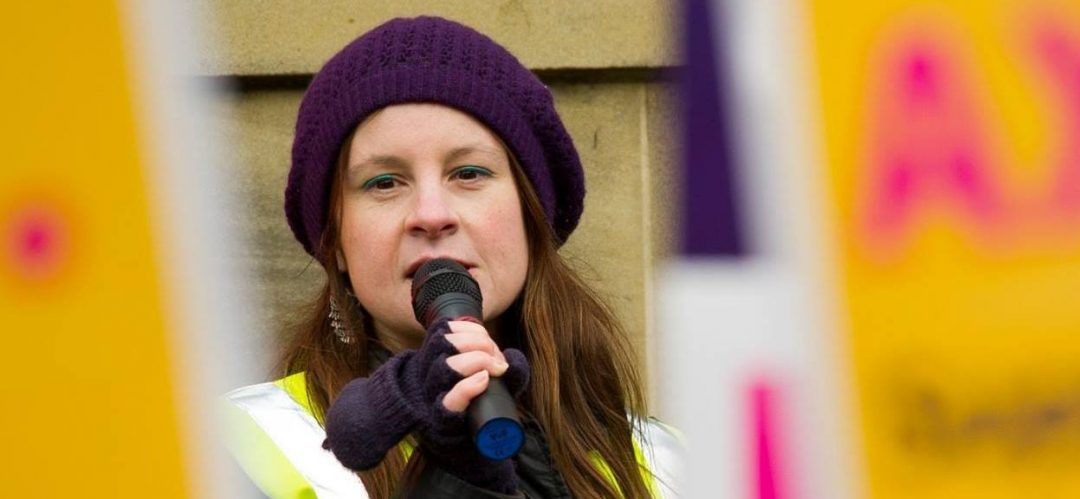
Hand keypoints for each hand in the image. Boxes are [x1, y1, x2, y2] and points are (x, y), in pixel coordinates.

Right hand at [322, 318, 528, 494]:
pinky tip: (483, 380)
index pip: (444, 329)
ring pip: (447, 365)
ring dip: (477, 359)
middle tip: (496, 356)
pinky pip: (450, 399)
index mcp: (435, 359)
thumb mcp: (485, 378)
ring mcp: (433, 396)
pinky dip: (469, 386)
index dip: (471, 329)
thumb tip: (511, 360)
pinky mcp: (442, 418)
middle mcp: (429, 374)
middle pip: (445, 343)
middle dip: (477, 342)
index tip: (489, 340)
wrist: (465, 448)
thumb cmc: (475, 406)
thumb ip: (497, 366)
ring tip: (494, 368)